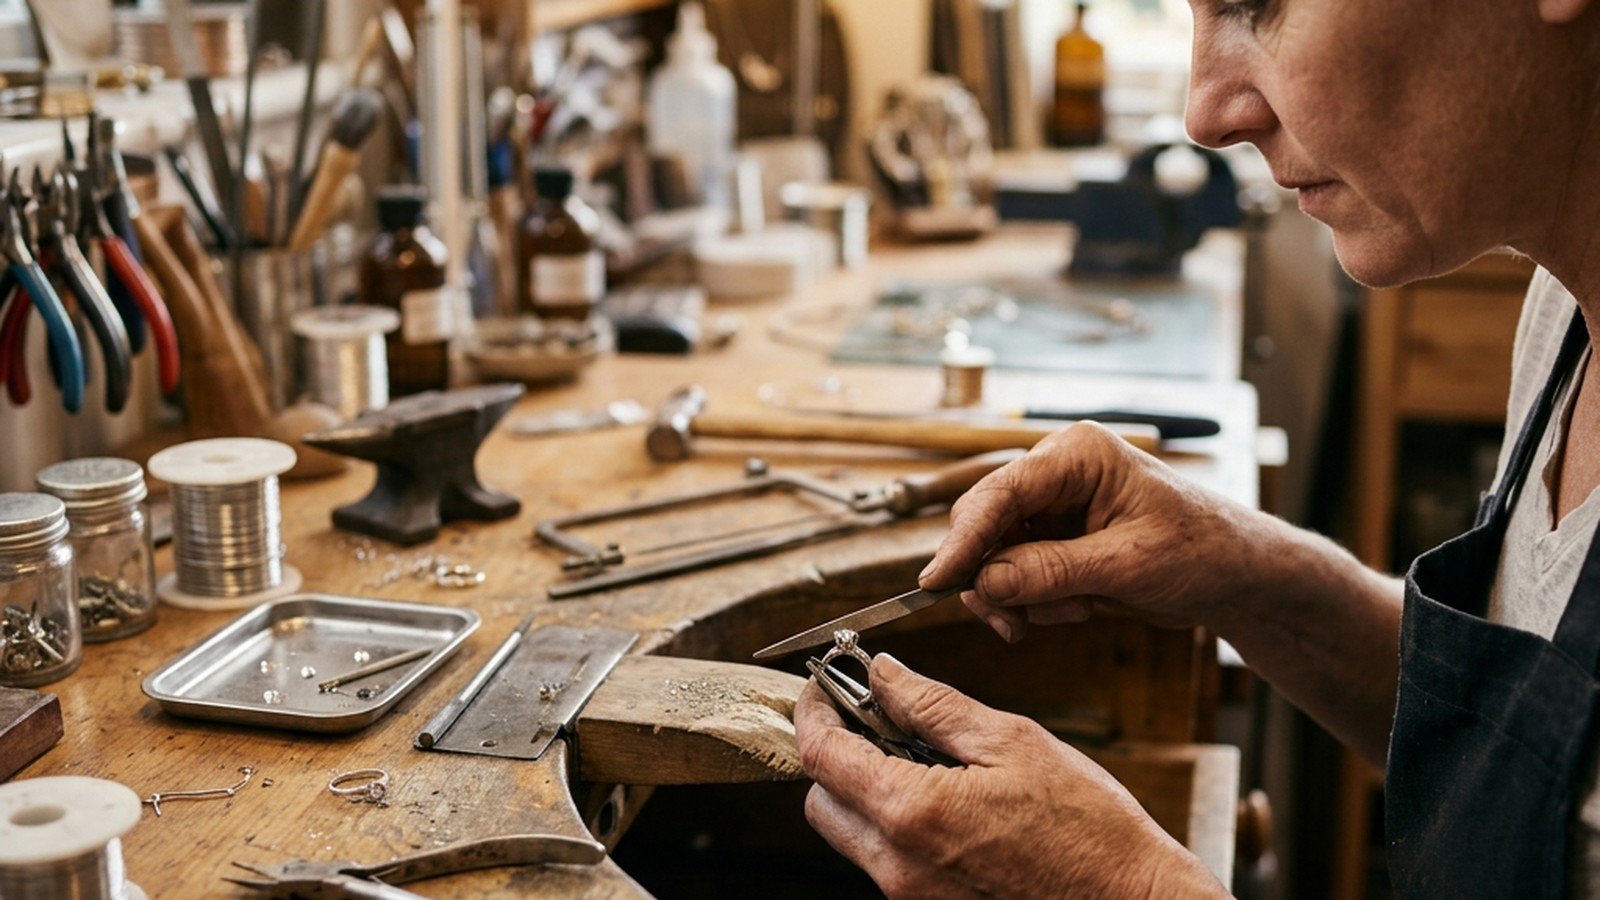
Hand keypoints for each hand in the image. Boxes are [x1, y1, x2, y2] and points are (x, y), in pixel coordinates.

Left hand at [795, 653, 1224, 898]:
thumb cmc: (1089, 829)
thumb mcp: (1011, 742)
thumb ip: (933, 706)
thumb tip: (883, 675)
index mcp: (913, 813)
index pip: (820, 755)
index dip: (814, 711)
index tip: (826, 685)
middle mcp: (897, 866)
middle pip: (821, 801)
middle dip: (837, 756)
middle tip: (880, 722)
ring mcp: (911, 898)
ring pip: (851, 834)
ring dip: (868, 792)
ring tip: (928, 762)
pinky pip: (886, 862)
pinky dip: (897, 826)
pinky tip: (950, 803)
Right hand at [920, 421, 1280, 641]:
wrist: (1238, 576)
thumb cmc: (1202, 551)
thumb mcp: (1127, 565)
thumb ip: (1051, 571)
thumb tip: (985, 583)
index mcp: (1077, 454)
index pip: (1000, 492)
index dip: (964, 539)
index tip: (936, 581)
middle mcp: (1057, 472)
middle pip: (987, 523)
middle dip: (992, 577)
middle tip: (1007, 625)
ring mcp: (1054, 506)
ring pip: (996, 554)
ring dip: (1019, 595)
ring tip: (1072, 612)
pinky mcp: (1056, 538)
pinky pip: (1017, 572)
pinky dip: (1035, 601)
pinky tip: (1077, 607)